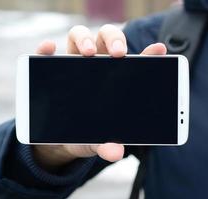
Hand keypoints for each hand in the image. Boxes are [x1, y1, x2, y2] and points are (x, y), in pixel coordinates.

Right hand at [32, 24, 166, 169]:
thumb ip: (107, 145)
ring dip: (85, 39)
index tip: (160, 49)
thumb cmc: (86, 134)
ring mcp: (72, 64)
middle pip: (107, 38)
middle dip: (115, 40)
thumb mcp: (98, 140)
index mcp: (115, 79)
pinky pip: (47, 52)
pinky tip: (49, 49)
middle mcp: (95, 65)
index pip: (135, 61)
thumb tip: (116, 153)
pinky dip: (47, 48)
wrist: (59, 140)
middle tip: (118, 54)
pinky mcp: (50, 69)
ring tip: (88, 53)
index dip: (149, 53)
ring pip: (79, 36)